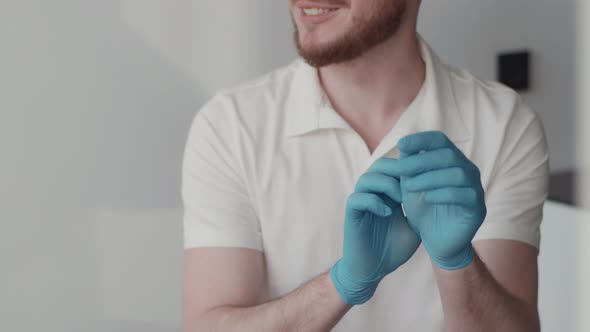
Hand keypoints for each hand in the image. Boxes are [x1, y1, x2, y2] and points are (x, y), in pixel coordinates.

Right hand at [331, 166, 420, 304]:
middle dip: (398, 169)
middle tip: (414, 181)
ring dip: (386, 185)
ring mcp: (360, 203)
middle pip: (380, 165)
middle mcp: (372, 194)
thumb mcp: (415, 227)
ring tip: (401, 199)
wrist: (374, 272)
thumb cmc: (393, 250)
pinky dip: (373, 202)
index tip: (427, 174)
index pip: (396, 167)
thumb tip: (443, 195)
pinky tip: (388, 213)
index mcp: (387, 194)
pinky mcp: (351, 216)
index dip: (410, 166)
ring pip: (367, 178)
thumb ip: (422, 210)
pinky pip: (357, 199)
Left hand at [371, 132, 485, 269]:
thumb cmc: (424, 209)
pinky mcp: (478, 208)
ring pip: (457, 174)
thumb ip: (408, 165)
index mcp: (452, 161)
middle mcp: (468, 170)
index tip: (400, 143)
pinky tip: (427, 199)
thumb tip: (403, 142)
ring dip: (429, 178)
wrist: (436, 240)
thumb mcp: (411, 185)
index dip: (421, 139)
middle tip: (400, 169)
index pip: (440, 140)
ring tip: (409, 186)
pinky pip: (464, 195)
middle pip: (448, 155)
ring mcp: (476, 188)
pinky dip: (443, 194)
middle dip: (421, 160)